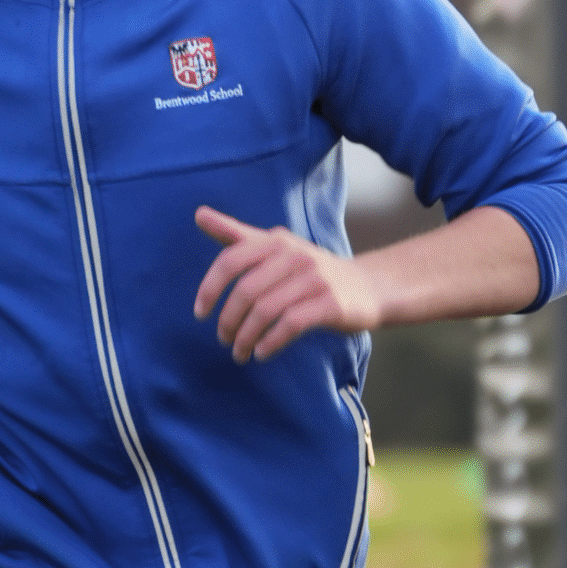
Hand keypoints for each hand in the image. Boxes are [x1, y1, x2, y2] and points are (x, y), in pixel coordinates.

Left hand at [193, 207, 381, 362]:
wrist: (369, 287)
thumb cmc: (311, 270)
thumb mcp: (276, 247)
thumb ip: (236, 234)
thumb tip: (198, 214)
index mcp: (275, 240)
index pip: (230, 261)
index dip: (210, 288)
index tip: (200, 313)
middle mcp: (294, 255)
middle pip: (246, 290)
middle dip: (228, 320)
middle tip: (223, 339)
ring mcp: (314, 279)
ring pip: (265, 310)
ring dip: (245, 337)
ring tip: (239, 352)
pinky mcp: (330, 304)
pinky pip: (290, 325)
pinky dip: (269, 343)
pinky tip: (261, 353)